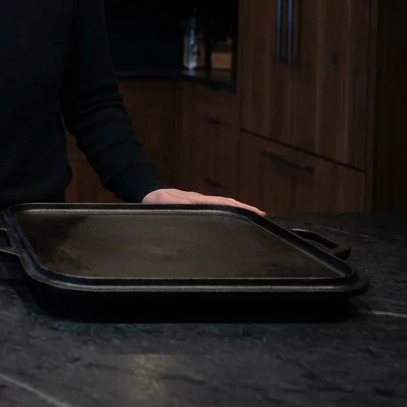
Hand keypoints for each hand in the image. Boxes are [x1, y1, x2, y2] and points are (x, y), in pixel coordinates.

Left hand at [142, 187, 264, 215]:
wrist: (144, 190)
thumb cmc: (151, 200)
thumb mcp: (160, 204)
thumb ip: (172, 205)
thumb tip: (188, 206)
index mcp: (194, 200)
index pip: (220, 203)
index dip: (237, 208)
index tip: (254, 212)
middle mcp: (199, 199)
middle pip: (226, 202)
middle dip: (244, 208)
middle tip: (262, 215)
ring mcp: (198, 200)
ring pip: (223, 203)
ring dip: (239, 209)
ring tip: (254, 215)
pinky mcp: (195, 203)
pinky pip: (215, 205)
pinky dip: (228, 209)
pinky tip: (233, 216)